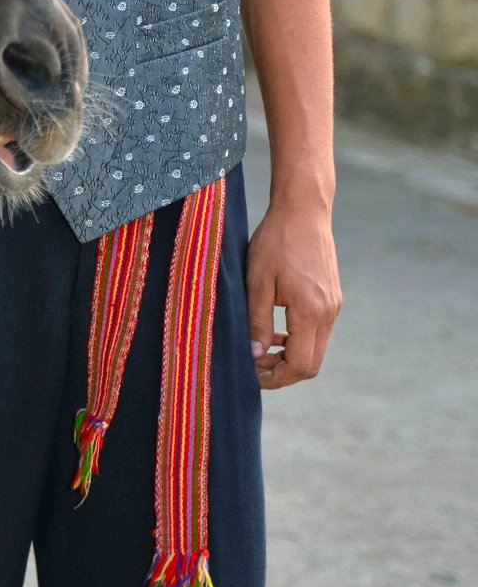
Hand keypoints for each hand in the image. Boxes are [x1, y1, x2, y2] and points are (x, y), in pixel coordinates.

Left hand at [245, 200, 341, 389]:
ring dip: (290, 355)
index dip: (276, 377)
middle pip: (312, 363)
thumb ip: (257, 321)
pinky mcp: (332, 297)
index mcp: (311, 311)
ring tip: (260, 348)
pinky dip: (298, 338)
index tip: (252, 372)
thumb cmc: (276, 241)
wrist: (304, 209)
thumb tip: (255, 355)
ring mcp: (334, 305)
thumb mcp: (257, 281)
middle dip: (283, 372)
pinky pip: (318, 330)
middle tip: (254, 366)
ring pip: (315, 348)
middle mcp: (329, 313)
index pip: (300, 365)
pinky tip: (276, 329)